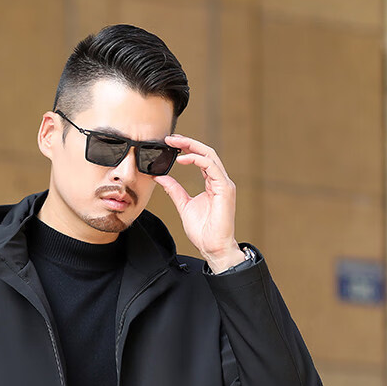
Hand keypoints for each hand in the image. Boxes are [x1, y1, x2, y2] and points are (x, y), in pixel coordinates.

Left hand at [153, 135, 242, 271]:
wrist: (213, 247)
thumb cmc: (203, 230)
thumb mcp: (183, 205)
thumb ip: (174, 189)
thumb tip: (161, 177)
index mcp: (212, 183)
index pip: (201, 158)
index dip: (187, 148)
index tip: (170, 144)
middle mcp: (220, 180)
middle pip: (206, 152)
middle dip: (188, 142)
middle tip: (170, 138)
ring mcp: (224, 184)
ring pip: (210, 155)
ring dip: (192, 147)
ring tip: (175, 144)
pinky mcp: (225, 189)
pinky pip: (211, 167)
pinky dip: (197, 160)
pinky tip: (182, 160)